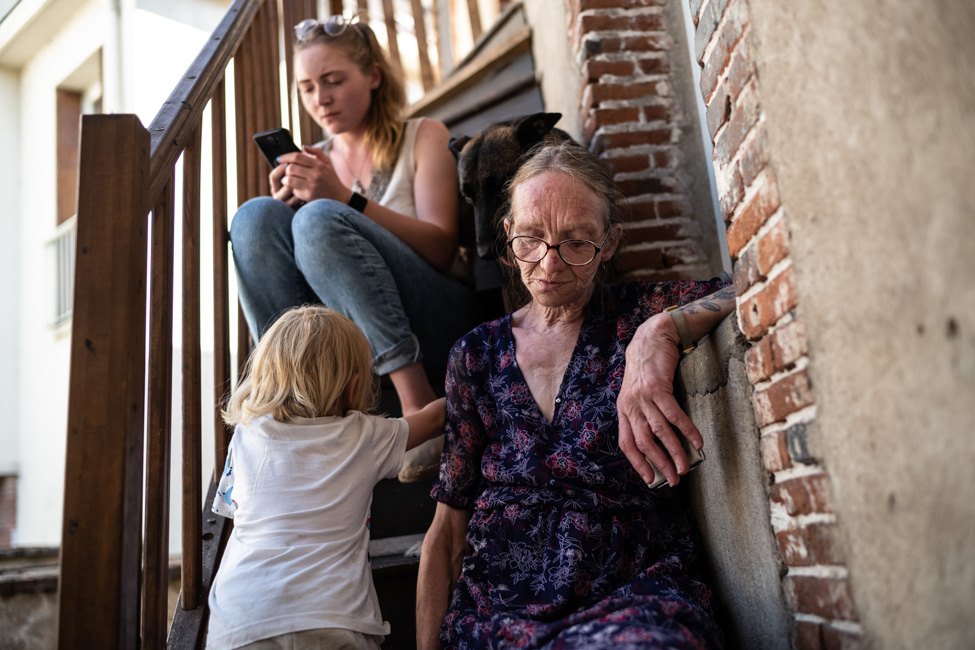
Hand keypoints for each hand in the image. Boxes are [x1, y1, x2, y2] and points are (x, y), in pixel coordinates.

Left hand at [275, 146, 347, 203]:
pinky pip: (294, 191)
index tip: (279, 159)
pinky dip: (294, 190)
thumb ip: (316, 152)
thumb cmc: (331, 179)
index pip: (297, 156)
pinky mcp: (310, 196)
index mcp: (319, 165)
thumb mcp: (327, 163)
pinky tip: (297, 189)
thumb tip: (303, 146)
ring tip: (287, 180)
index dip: (285, 156)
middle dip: (285, 169)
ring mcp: (312, 186)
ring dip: (285, 180)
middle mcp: (316, 175)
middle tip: (285, 171)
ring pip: (290, 180)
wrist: (340, 197)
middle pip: (291, 168)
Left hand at [617, 312, 702, 487]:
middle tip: (674, 480)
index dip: (638, 463)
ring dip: (674, 452)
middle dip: (659, 464)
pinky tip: (697, 442)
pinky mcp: (657, 386)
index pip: (627, 443)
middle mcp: (630, 405)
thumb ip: (643, 413)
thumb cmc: (648, 367)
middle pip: (644, 442)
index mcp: (624, 409)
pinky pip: (674, 414)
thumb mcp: (637, 392)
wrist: (652, 336)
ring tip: (686, 467)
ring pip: (659, 431)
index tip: (651, 479)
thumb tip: (662, 442)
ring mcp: (642, 396)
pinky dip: (686, 430)